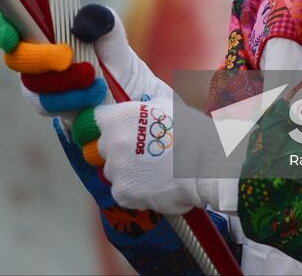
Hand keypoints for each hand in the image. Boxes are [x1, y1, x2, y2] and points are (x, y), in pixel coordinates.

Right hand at [0, 7, 108, 122]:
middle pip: (17, 58)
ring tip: (93, 76)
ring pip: (35, 84)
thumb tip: (80, 23)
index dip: (3, 30)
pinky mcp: (45, 104)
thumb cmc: (103, 45)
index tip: (12, 36)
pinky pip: (49, 105)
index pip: (6, 25)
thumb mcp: (107, 26)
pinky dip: (73, 98)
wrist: (117, 80)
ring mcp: (34, 81)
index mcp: (37, 27)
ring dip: (64, 81)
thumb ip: (97, 18)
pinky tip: (95, 92)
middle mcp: (29, 54)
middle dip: (42, 58)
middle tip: (67, 57)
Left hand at [94, 96, 218, 215]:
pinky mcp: (124, 193)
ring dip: (127, 173)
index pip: (96, 120)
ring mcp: (117, 170)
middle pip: (104, 149)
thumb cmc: (191, 133)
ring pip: (113, 173)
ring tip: (152, 173)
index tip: (116, 131)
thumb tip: (134, 115)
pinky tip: (153, 187)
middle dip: (118, 151)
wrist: (205, 165)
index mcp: (120, 118)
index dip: (108, 125)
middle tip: (141, 155)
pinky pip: (122, 193)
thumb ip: (141, 111)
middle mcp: (113, 143)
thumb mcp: (164, 108)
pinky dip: (134, 192)